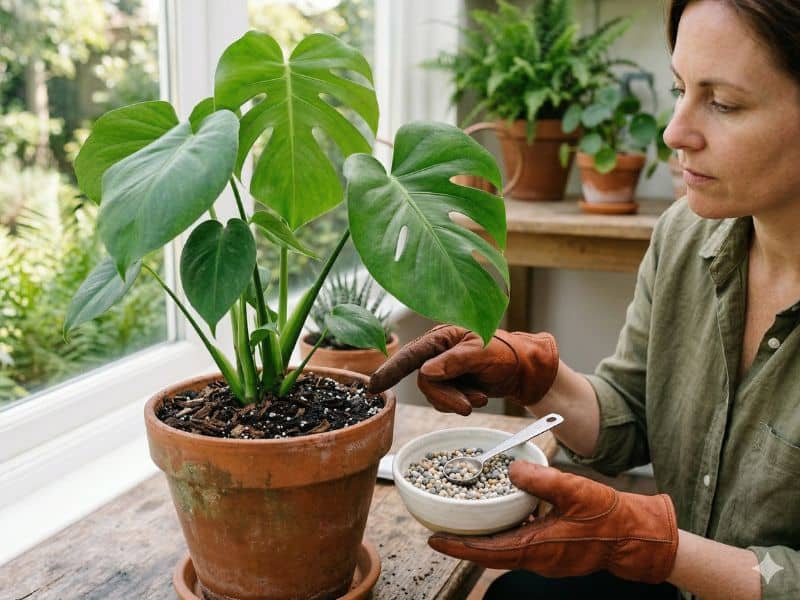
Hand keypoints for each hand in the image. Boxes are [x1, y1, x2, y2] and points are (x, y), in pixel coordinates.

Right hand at [367, 325, 558, 414]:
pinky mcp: (449, 384)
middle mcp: (437, 352)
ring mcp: (442, 369)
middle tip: (469, 405)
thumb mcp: (482, 353)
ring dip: (456, 401)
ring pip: (433, 394)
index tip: (373, 386)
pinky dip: (460, 403)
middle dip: (446, 397)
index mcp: (442, 337)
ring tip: (479, 396)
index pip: (411, 354)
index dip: (391, 369)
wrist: (523, 369)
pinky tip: (477, 396)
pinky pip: (443, 401)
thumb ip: (455, 361)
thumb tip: (426, 372)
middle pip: (424, 381)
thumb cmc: (505, 352)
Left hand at [428, 461, 678, 583]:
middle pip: (490, 554)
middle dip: (465, 543)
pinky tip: (506, 513)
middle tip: (441, 529)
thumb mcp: (574, 491)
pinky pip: (522, 544)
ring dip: (485, 538)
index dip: (458, 547)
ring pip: (506, 549)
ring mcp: (546, 558)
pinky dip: (507, 532)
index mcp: (536, 549)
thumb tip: (512, 468)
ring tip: (466, 519)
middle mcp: (537, 559)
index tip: (434, 541)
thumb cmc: (609, 517)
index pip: (486, 553)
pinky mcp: (555, 552)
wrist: (638, 538)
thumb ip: (540, 480)